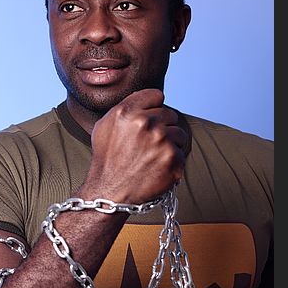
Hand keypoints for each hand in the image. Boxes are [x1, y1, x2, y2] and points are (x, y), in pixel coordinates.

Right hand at [82, 89, 187, 203]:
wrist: (111, 192)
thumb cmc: (107, 160)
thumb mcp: (105, 125)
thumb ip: (126, 106)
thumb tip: (146, 97)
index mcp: (128, 112)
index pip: (156, 95)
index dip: (152, 108)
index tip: (148, 120)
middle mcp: (146, 124)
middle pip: (170, 115)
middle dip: (162, 127)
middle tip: (148, 144)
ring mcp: (162, 142)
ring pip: (179, 134)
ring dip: (170, 144)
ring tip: (152, 157)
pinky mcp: (173, 160)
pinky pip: (182, 153)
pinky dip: (173, 161)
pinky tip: (157, 168)